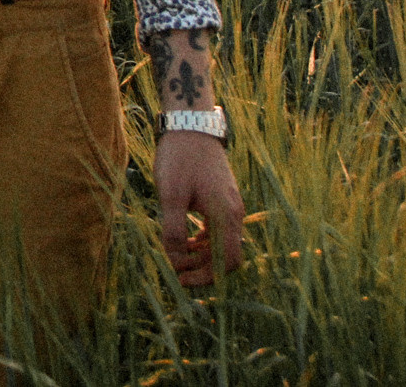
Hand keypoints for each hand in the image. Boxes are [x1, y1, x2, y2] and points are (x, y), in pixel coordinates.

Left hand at [155, 131, 244, 286]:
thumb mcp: (171, 195)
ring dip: (202, 255)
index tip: (181, 279)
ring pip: (222, 243)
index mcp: (226, 216)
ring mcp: (230, 205)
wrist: (190, 126)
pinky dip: (204, 240)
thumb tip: (176, 258)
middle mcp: (234, 213)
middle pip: (226, 256)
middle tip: (177, 272)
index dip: (206, 276)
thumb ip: (174, 229)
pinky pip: (219, 229)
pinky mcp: (222, 197)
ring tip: (177, 255)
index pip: (226, 262)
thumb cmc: (180, 158)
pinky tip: (186, 238)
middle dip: (203, 269)